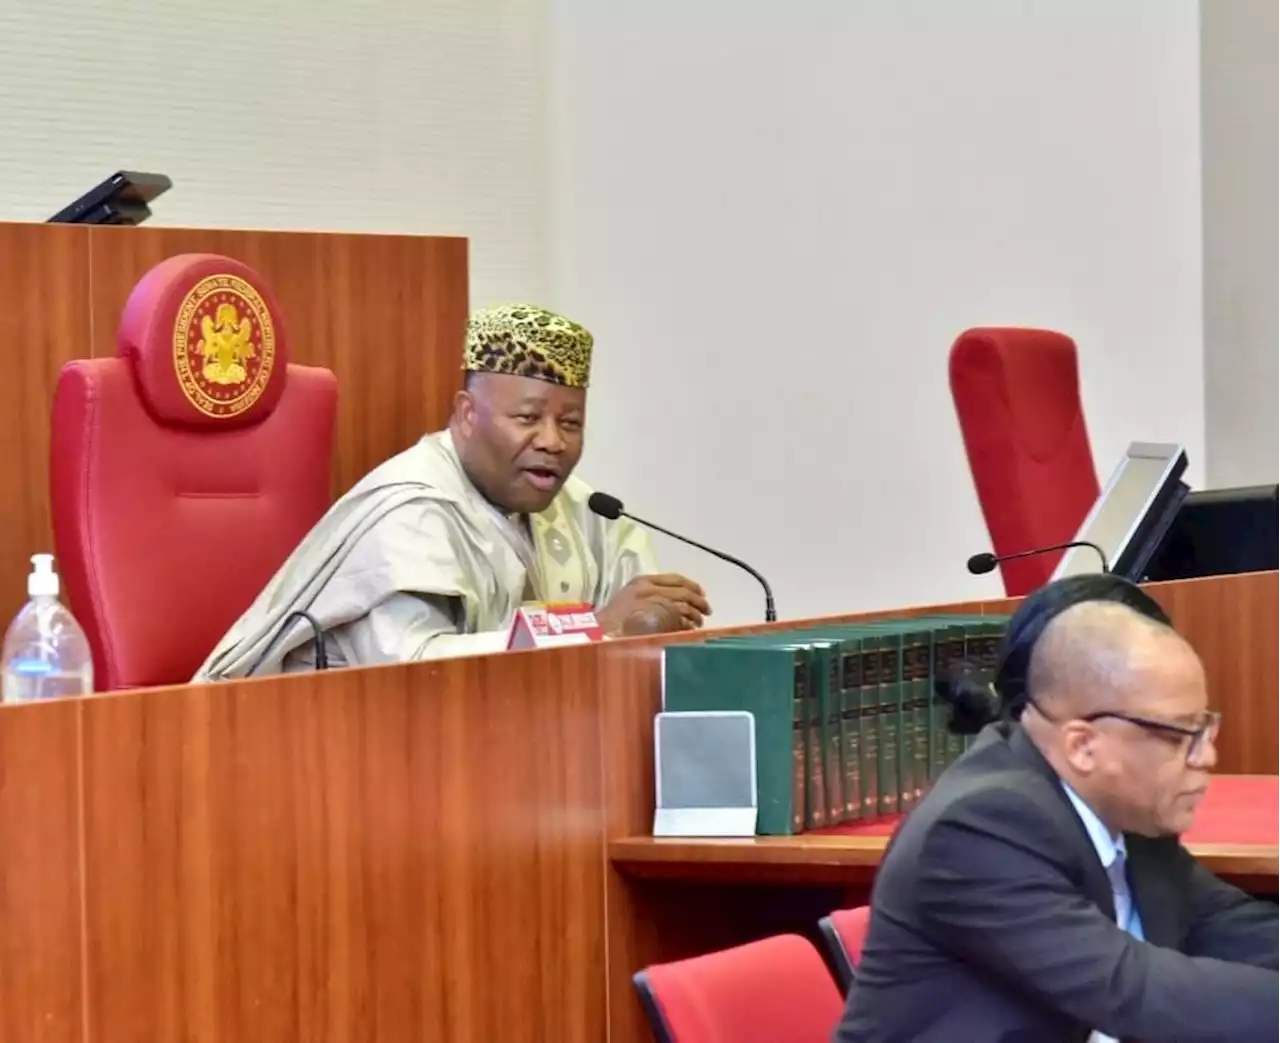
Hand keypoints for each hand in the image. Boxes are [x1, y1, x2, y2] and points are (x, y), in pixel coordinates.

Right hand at [596, 573, 711, 636]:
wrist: (599, 633)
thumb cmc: (612, 620)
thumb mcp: (628, 597)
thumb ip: (649, 595)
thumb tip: (675, 601)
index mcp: (643, 581)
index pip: (675, 578)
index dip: (692, 585)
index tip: (701, 593)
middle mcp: (649, 590)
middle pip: (683, 592)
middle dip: (699, 601)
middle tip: (707, 610)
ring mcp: (653, 605)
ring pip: (684, 607)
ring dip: (696, 615)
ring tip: (699, 622)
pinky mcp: (655, 622)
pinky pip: (679, 621)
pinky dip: (688, 626)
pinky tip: (690, 631)